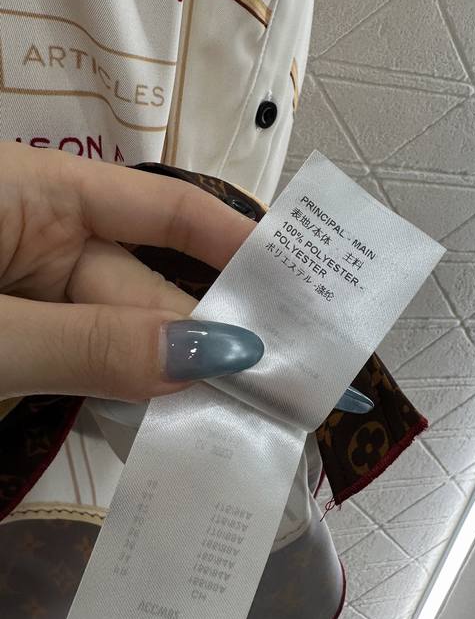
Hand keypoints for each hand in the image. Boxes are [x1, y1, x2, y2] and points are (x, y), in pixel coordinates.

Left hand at [0, 142, 372, 412]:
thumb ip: (94, 344)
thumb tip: (219, 357)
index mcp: (37, 192)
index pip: (167, 208)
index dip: (239, 245)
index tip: (301, 289)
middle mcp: (42, 236)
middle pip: (148, 286)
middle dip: (212, 340)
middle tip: (287, 391)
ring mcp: (25, 292)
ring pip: (119, 335)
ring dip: (169, 381)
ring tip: (244, 423)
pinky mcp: (17, 341)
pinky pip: (85, 361)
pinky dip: (120, 392)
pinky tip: (169, 426)